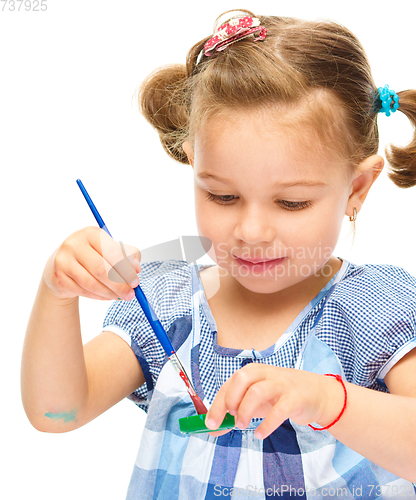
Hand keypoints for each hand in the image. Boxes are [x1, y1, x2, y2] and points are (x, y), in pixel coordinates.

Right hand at [43, 226, 140, 300]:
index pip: (113, 253)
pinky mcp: (59, 277)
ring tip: (120, 297)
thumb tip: (136, 269)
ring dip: (110, 293)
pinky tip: (106, 296)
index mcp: (91, 233)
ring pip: (92, 283)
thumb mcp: (110, 250)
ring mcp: (63, 260)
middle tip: (130, 294)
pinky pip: (83, 291)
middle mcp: (74, 244)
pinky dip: (99, 296)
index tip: (135, 281)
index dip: (127, 270)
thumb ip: (128, 256)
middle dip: (119, 285)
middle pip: (102, 269)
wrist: (61, 266)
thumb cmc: (92, 256)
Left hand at [205, 363, 333, 438]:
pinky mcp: (295, 398)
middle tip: (229, 419)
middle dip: (230, 400)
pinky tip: (260, 434)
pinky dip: (267, 424)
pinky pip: (279, 410)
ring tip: (242, 426)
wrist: (316, 394)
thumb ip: (236, 412)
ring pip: (257, 391)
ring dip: (245, 410)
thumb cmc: (281, 396)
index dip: (217, 403)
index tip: (210, 423)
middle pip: (241, 379)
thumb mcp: (257, 401)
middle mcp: (266, 374)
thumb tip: (213, 429)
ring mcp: (281, 384)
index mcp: (253, 372)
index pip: (230, 383)